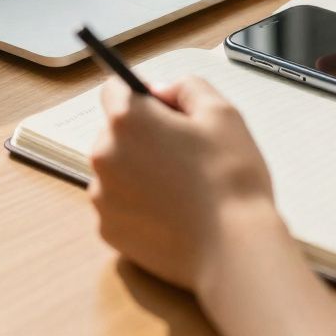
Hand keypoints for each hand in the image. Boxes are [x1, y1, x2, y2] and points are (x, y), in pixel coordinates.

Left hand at [89, 75, 283, 292]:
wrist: (233, 248)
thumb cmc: (231, 177)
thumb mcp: (222, 113)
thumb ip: (187, 87)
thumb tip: (162, 93)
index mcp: (127, 120)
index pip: (114, 89)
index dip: (142, 94)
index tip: (164, 109)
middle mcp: (104, 155)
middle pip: (115, 132)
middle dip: (143, 135)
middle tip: (184, 153)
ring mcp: (102, 197)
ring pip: (116, 170)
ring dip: (139, 171)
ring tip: (182, 188)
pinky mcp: (108, 230)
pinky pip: (118, 205)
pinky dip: (138, 205)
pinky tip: (172, 212)